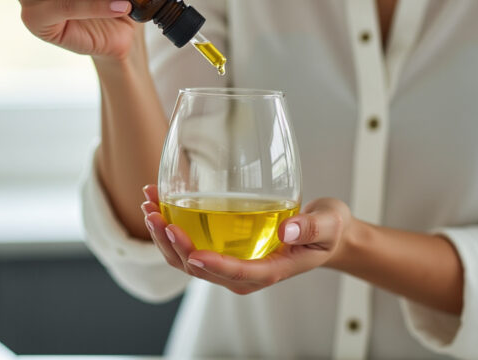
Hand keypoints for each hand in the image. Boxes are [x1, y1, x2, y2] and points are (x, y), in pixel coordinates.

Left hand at [140, 185, 351, 294]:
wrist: (324, 233)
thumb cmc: (326, 232)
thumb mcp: (328, 225)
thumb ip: (312, 227)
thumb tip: (289, 229)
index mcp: (269, 271)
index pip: (237, 274)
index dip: (213, 265)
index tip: (192, 251)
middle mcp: (244, 272)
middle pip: (200, 268)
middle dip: (173, 244)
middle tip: (156, 215)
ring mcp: (230, 263)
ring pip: (187, 258)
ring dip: (164, 235)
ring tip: (149, 204)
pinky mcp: (222, 250)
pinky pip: (190, 244)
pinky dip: (171, 226)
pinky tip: (160, 202)